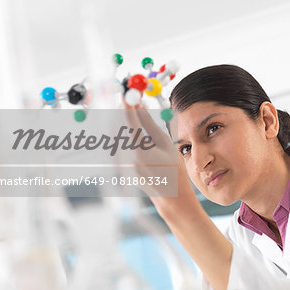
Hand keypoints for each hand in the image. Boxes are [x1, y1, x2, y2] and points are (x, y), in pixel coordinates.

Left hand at [123, 101, 200, 218]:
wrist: (170, 195)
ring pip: (116, 136)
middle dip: (122, 112)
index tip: (128, 93)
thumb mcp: (165, 143)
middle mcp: (126, 158)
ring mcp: (121, 164)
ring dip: (122, 123)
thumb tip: (139, 105)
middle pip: (117, 126)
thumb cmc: (173, 169)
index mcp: (138, 151)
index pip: (129, 121)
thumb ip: (149, 123)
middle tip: (129, 100)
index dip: (127, 105)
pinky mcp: (120, 167)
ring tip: (134, 116)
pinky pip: (117, 146)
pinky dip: (122, 136)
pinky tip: (133, 135)